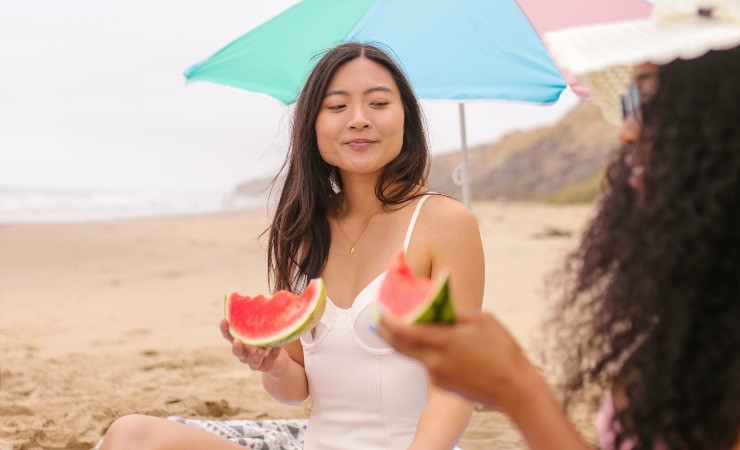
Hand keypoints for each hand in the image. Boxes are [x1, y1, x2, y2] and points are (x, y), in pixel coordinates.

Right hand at [219, 319, 288, 373]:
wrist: (277, 360)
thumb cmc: (265, 340)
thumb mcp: (261, 329)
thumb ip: (259, 317)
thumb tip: (262, 297)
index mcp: (241, 343)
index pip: (229, 336)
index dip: (225, 329)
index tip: (224, 320)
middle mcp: (245, 354)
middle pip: (237, 352)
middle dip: (237, 347)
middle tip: (238, 341)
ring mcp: (255, 363)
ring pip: (253, 360)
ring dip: (257, 354)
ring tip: (262, 348)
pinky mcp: (266, 367)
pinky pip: (270, 359)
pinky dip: (274, 352)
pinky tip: (279, 346)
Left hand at [377, 311, 532, 408]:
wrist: (515, 389)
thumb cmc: (503, 350)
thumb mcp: (483, 321)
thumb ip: (458, 313)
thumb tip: (442, 309)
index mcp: (445, 340)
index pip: (405, 330)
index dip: (388, 320)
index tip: (379, 309)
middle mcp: (436, 360)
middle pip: (399, 345)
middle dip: (384, 331)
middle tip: (377, 318)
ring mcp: (438, 375)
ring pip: (412, 356)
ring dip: (401, 342)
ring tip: (395, 327)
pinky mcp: (442, 386)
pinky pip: (427, 365)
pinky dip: (421, 353)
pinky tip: (426, 344)